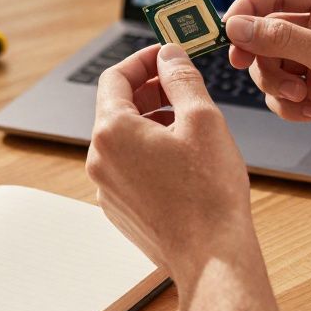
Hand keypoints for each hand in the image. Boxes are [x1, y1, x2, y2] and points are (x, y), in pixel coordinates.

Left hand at [86, 43, 258, 282]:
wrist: (211, 256)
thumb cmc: (209, 192)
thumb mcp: (203, 118)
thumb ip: (181, 78)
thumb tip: (169, 55)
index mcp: (112, 131)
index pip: (115, 77)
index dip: (142, 60)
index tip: (166, 55)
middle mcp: (100, 159)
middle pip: (117, 107)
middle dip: (150, 90)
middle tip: (182, 84)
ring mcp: (106, 187)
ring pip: (124, 139)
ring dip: (152, 121)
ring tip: (190, 124)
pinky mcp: (119, 208)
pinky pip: (128, 167)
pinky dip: (150, 151)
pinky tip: (183, 159)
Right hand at [223, 0, 310, 171]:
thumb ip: (280, 38)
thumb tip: (237, 25)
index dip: (248, 8)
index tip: (227, 29)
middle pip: (267, 31)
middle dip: (260, 54)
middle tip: (245, 65)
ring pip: (270, 64)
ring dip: (276, 83)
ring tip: (300, 96)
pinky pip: (281, 92)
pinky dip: (288, 104)